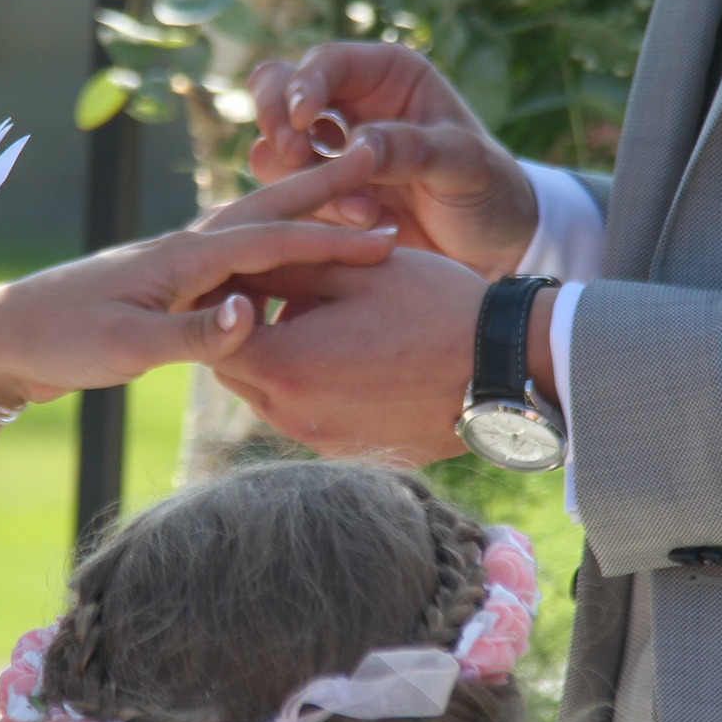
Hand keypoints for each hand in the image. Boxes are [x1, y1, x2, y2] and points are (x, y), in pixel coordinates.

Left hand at [0, 155, 398, 405]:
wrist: (0, 336)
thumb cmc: (60, 339)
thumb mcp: (126, 347)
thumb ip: (191, 335)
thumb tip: (250, 316)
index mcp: (183, 258)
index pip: (273, 240)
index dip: (332, 240)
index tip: (387, 238)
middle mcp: (184, 248)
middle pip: (268, 209)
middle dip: (323, 186)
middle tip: (372, 155)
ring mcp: (177, 262)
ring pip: (253, 225)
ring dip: (299, 206)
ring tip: (344, 190)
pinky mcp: (168, 283)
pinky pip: (236, 253)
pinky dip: (272, 241)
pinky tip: (283, 249)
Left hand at [212, 247, 486, 462]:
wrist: (502, 371)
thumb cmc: (432, 307)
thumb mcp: (353, 271)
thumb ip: (283, 270)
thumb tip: (239, 268)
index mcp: (284, 365)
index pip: (218, 335)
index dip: (224, 300)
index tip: (247, 274)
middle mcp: (292, 415)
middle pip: (238, 370)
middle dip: (248, 332)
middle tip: (279, 292)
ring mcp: (322, 440)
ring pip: (272, 396)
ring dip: (282, 360)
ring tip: (325, 322)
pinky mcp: (351, 452)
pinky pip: (310, 417)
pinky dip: (315, 388)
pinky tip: (354, 358)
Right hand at [249, 42, 539, 279]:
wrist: (493, 247)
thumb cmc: (490, 189)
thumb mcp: (464, 165)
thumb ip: (413, 150)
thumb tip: (357, 146)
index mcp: (387, 76)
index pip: (325, 62)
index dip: (303, 85)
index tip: (302, 121)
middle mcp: (351, 105)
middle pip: (277, 90)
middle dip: (277, 122)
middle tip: (296, 158)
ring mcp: (331, 152)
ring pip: (276, 151)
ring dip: (307, 184)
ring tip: (365, 213)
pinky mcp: (324, 196)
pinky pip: (290, 199)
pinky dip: (316, 216)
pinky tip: (368, 231)